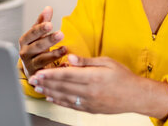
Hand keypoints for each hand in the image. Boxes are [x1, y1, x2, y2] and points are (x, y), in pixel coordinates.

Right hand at [19, 6, 66, 77]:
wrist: (31, 68)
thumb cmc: (35, 48)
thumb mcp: (38, 35)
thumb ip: (43, 22)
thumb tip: (48, 8)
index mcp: (24, 41)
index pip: (32, 34)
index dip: (40, 29)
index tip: (50, 24)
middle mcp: (25, 54)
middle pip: (36, 47)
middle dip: (48, 41)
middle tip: (60, 34)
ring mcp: (30, 66)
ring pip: (41, 60)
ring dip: (53, 55)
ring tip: (65, 49)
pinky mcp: (37, 77)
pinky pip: (48, 73)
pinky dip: (57, 69)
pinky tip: (66, 64)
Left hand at [28, 55, 167, 117]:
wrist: (136, 96)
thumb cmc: (123, 76)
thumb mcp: (107, 62)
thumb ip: (86, 61)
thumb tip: (69, 57)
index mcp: (94, 77)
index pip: (67, 75)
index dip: (50, 74)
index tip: (38, 72)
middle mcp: (90, 91)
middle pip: (62, 87)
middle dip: (45, 83)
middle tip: (31, 79)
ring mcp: (89, 102)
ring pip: (64, 97)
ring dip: (49, 92)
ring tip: (37, 88)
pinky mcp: (90, 109)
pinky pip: (71, 105)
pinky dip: (59, 101)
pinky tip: (50, 97)